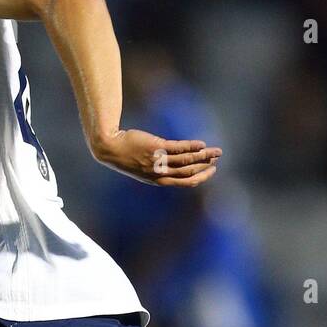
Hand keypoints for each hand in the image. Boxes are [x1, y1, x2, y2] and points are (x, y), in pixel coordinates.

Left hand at [94, 129, 221, 186]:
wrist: (109, 147)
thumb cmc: (126, 156)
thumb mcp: (143, 167)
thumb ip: (159, 168)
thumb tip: (173, 163)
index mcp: (158, 180)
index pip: (184, 182)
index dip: (200, 177)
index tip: (210, 170)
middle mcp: (160, 173)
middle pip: (189, 173)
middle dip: (205, 167)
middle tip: (217, 160)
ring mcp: (159, 161)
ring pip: (187, 161)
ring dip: (204, 156)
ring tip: (216, 151)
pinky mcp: (156, 148)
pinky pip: (179, 149)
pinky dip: (192, 147)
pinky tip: (202, 144)